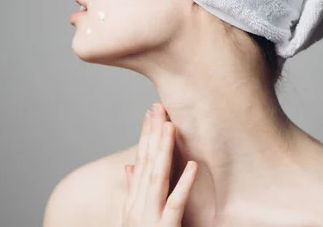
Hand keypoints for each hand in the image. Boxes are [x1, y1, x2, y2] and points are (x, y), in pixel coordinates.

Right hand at [122, 102, 197, 225]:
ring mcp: (149, 217)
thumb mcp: (133, 216)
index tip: (150, 112)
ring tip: (171, 127)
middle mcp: (137, 205)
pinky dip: (183, 184)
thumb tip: (130, 166)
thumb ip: (133, 190)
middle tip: (159, 107)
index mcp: (133, 200)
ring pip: (158, 177)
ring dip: (164, 150)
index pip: (140, 160)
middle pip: (147, 163)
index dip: (145, 135)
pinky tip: (192, 166)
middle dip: (152, 134)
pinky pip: (175, 204)